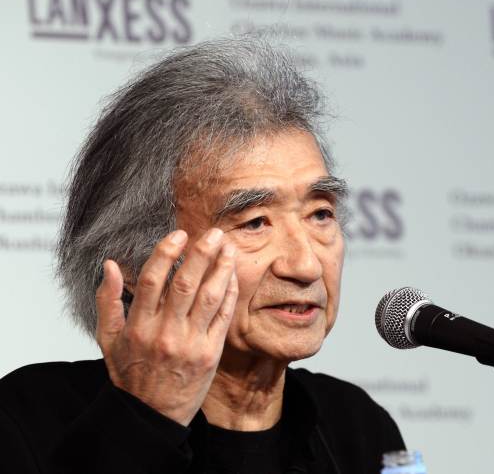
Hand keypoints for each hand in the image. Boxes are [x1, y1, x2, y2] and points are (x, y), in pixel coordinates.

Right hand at [95, 228, 237, 425]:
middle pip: (185, 283)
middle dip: (201, 253)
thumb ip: (108, 300)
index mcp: (138, 326)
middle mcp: (165, 332)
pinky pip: (223, 317)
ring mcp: (190, 343)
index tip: (179, 234)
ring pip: (209, 297)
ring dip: (221, 269)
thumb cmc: (131, 374)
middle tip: (213, 233)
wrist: (152, 415)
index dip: (166, 252)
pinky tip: (232, 275)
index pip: (152, 279)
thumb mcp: (108, 340)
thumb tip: (108, 264)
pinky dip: (229, 294)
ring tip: (228, 248)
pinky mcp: (210, 353)